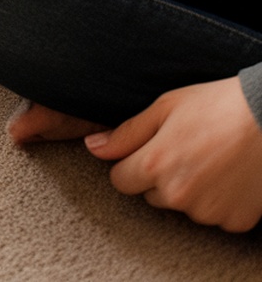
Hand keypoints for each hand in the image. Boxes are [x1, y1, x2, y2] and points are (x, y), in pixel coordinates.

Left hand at [86, 76, 261, 230]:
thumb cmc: (215, 105)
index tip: (147, 148)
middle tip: (183, 147)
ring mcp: (207, 212)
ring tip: (209, 157)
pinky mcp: (232, 222)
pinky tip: (226, 173)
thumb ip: (126, 132)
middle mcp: (178, 195)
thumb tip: (94, 147)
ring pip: (181, 205)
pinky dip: (216, 199)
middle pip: (150, 194)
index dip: (130, 163)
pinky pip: (212, 215)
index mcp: (156, 164)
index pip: (120, 180)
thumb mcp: (164, 107)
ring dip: (188, 188)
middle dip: (159, 175)